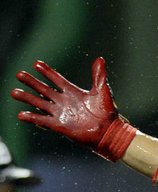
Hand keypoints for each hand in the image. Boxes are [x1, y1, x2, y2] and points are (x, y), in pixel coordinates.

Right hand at [11, 57, 136, 161]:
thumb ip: (99, 75)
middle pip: (44, 90)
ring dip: (27, 98)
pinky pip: (43, 121)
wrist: (109, 132)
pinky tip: (21, 115)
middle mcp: (64, 102)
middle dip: (32, 82)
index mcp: (73, 92)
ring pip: (40, 104)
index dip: (47, 72)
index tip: (36, 64)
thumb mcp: (102, 91)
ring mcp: (61, 113)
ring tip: (14, 92)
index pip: (56, 79)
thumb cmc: (107, 113)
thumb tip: (100, 59)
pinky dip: (32, 118)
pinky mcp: (60, 125)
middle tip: (19, 74)